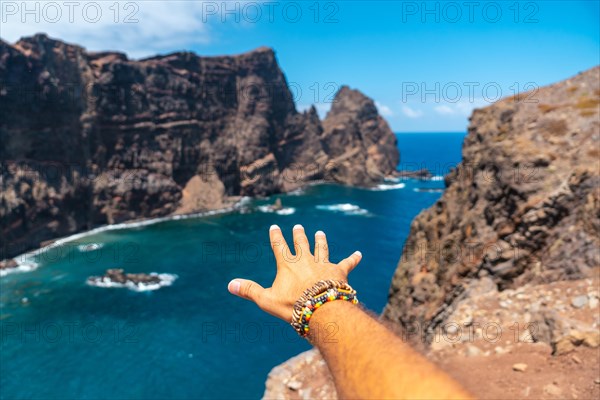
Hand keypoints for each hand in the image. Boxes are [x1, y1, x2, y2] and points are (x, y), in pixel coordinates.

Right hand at [227, 224, 361, 321]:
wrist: (321, 309)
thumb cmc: (292, 306)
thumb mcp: (267, 300)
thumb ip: (249, 290)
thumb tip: (229, 284)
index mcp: (287, 265)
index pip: (280, 246)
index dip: (277, 236)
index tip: (275, 227)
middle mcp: (305, 260)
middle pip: (301, 244)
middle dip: (299, 235)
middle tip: (298, 226)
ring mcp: (323, 264)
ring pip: (321, 249)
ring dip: (320, 241)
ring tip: (320, 233)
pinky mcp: (339, 272)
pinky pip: (347, 263)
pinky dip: (353, 259)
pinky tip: (359, 254)